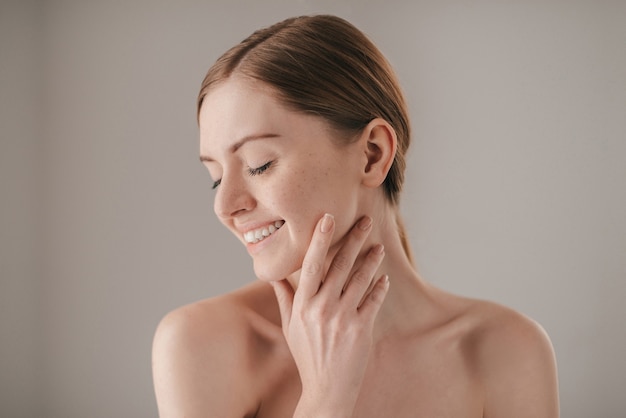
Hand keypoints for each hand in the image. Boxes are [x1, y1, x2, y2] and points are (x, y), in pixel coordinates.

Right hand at [271, 214, 389, 416]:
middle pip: (339, 266)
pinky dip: (379, 287)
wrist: (326, 389)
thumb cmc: (307, 355)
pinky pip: (373, 301)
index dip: (320, 240)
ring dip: (371, 260)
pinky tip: (384, 277)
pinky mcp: (361, 329)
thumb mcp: (290, 326)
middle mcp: (321, 307)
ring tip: (379, 246)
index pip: (311, 264)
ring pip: (359, 280)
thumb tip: (273, 273)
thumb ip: (284, 296)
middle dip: (354, 240)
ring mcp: (342, 318)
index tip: (328, 219)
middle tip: (366, 221)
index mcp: (303, 304)